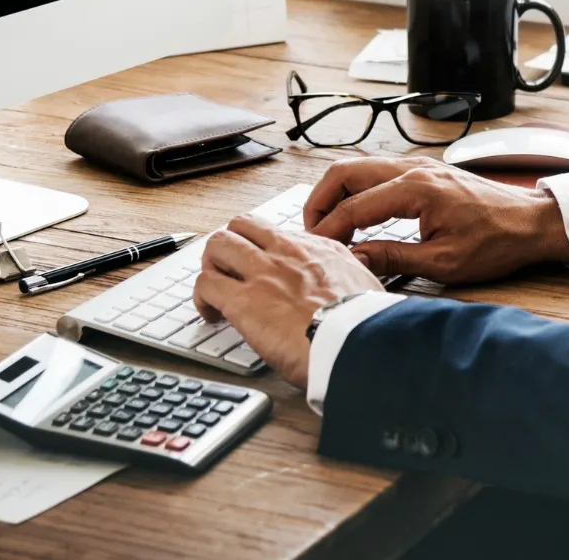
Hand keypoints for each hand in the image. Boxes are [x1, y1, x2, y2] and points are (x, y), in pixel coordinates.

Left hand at [193, 215, 385, 388]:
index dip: (261, 248)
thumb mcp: (366, 286)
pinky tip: (210, 315)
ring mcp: (262, 272)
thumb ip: (349, 278)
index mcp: (317, 249)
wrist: (359, 343)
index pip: (275, 232)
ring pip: (217, 245)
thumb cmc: (365, 325)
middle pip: (241, 226)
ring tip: (214, 291)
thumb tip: (349, 284)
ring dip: (211, 267)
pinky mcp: (243, 301)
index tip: (261, 266)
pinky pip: (205, 284)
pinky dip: (201, 298)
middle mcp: (286, 252)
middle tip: (229, 271)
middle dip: (229, 246)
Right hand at [304, 157, 568, 284]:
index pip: (354, 207)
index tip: (315, 250)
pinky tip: (357, 216)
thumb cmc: (497, 242)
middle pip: (344, 172)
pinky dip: (357, 190)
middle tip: (312, 233)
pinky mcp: (424, 171)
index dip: (328, 230)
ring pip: (358, 167)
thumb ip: (393, 258)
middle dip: (320, 201)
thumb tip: (354, 260)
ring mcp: (418, 165)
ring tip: (329, 226)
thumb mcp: (444, 263)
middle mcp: (413, 168)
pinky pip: (376, 172)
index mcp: (416, 189)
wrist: (532, 223)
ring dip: (337, 193)